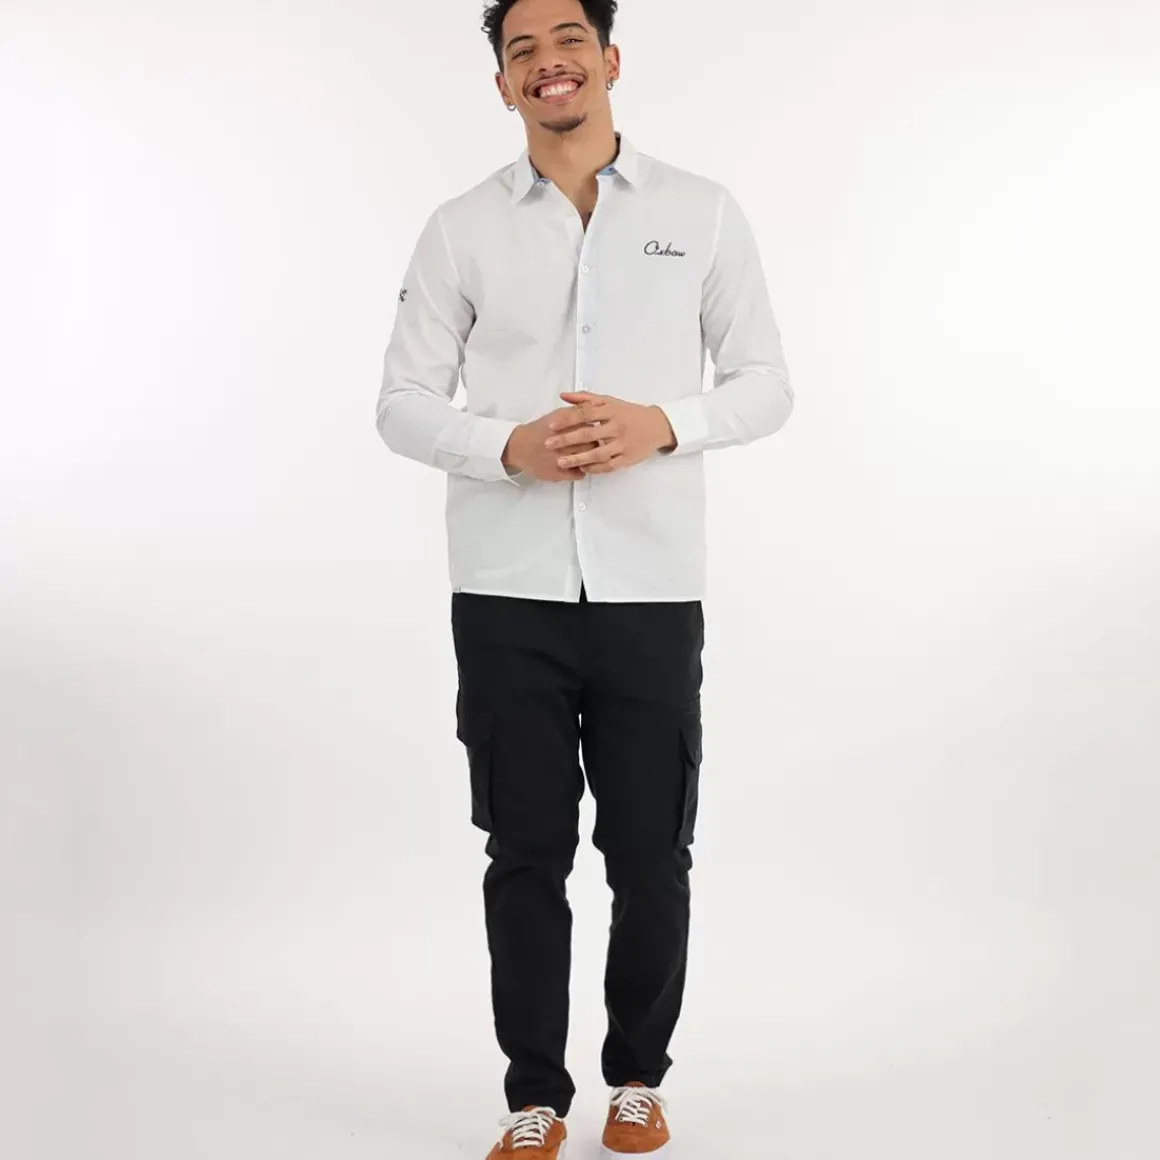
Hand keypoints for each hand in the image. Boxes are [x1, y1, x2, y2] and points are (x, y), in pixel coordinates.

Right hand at [501, 406, 602, 481]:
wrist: (518, 447)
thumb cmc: (538, 430)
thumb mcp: (555, 415)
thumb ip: (574, 412)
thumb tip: (591, 411)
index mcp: (565, 426)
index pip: (591, 428)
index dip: (595, 430)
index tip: (595, 431)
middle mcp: (564, 442)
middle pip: (592, 444)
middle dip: (595, 444)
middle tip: (593, 445)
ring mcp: (562, 459)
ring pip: (587, 461)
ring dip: (590, 459)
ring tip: (587, 457)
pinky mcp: (559, 473)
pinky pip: (579, 474)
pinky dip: (582, 471)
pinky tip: (579, 467)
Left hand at [545, 392, 676, 474]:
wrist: (657, 426)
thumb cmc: (629, 413)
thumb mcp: (610, 401)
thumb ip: (586, 399)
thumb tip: (563, 396)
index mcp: (611, 411)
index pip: (585, 414)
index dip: (567, 420)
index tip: (551, 426)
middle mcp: (617, 427)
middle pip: (588, 435)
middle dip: (566, 440)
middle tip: (548, 445)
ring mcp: (623, 444)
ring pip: (597, 453)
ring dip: (577, 458)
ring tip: (561, 462)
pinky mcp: (628, 458)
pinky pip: (609, 466)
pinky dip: (594, 468)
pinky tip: (581, 469)